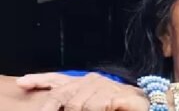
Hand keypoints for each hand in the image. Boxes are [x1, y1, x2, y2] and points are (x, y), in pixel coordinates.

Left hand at [16, 72, 148, 110]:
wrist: (147, 105)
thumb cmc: (118, 106)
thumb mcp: (92, 103)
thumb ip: (75, 102)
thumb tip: (57, 106)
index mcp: (85, 82)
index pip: (59, 80)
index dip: (40, 80)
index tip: (23, 82)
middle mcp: (93, 80)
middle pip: (63, 94)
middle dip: (53, 108)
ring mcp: (105, 86)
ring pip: (78, 105)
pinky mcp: (115, 94)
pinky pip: (96, 106)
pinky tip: (105, 110)